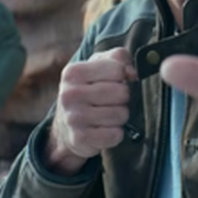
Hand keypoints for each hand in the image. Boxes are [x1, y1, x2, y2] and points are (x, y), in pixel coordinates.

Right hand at [46, 48, 136, 174]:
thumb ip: (119, 58)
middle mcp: (70, 95)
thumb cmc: (88, 89)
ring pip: (121, 114)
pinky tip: (105, 129)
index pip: (117, 70)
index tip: (112, 82)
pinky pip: (115, 135)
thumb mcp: (100, 66)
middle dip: (123, 98)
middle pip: (121, 93)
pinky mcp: (80, 139)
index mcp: (73, 73)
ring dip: (120, 116)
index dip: (121, 77)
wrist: (66, 125)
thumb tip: (132, 74)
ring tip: (108, 114)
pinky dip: (116, 133)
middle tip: (112, 101)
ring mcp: (73, 118)